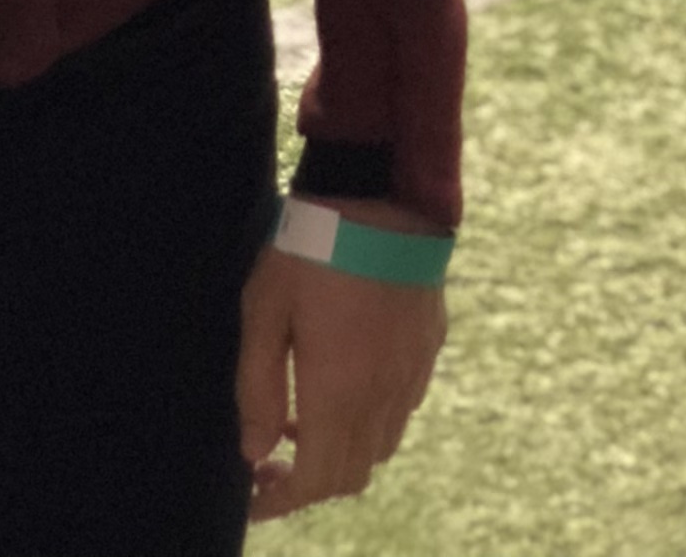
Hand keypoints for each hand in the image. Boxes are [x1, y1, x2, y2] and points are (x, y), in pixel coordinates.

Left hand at [235, 207, 446, 523]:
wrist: (384, 188)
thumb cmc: (312, 247)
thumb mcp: (265, 310)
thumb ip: (258, 388)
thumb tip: (255, 452)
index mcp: (339, 393)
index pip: (317, 481)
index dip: (283, 499)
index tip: (257, 491)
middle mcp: (383, 395)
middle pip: (351, 474)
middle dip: (310, 482)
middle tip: (275, 459)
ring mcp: (413, 370)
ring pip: (381, 446)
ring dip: (344, 450)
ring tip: (307, 417)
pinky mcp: (430, 344)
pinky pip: (405, 406)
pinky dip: (373, 417)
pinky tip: (350, 381)